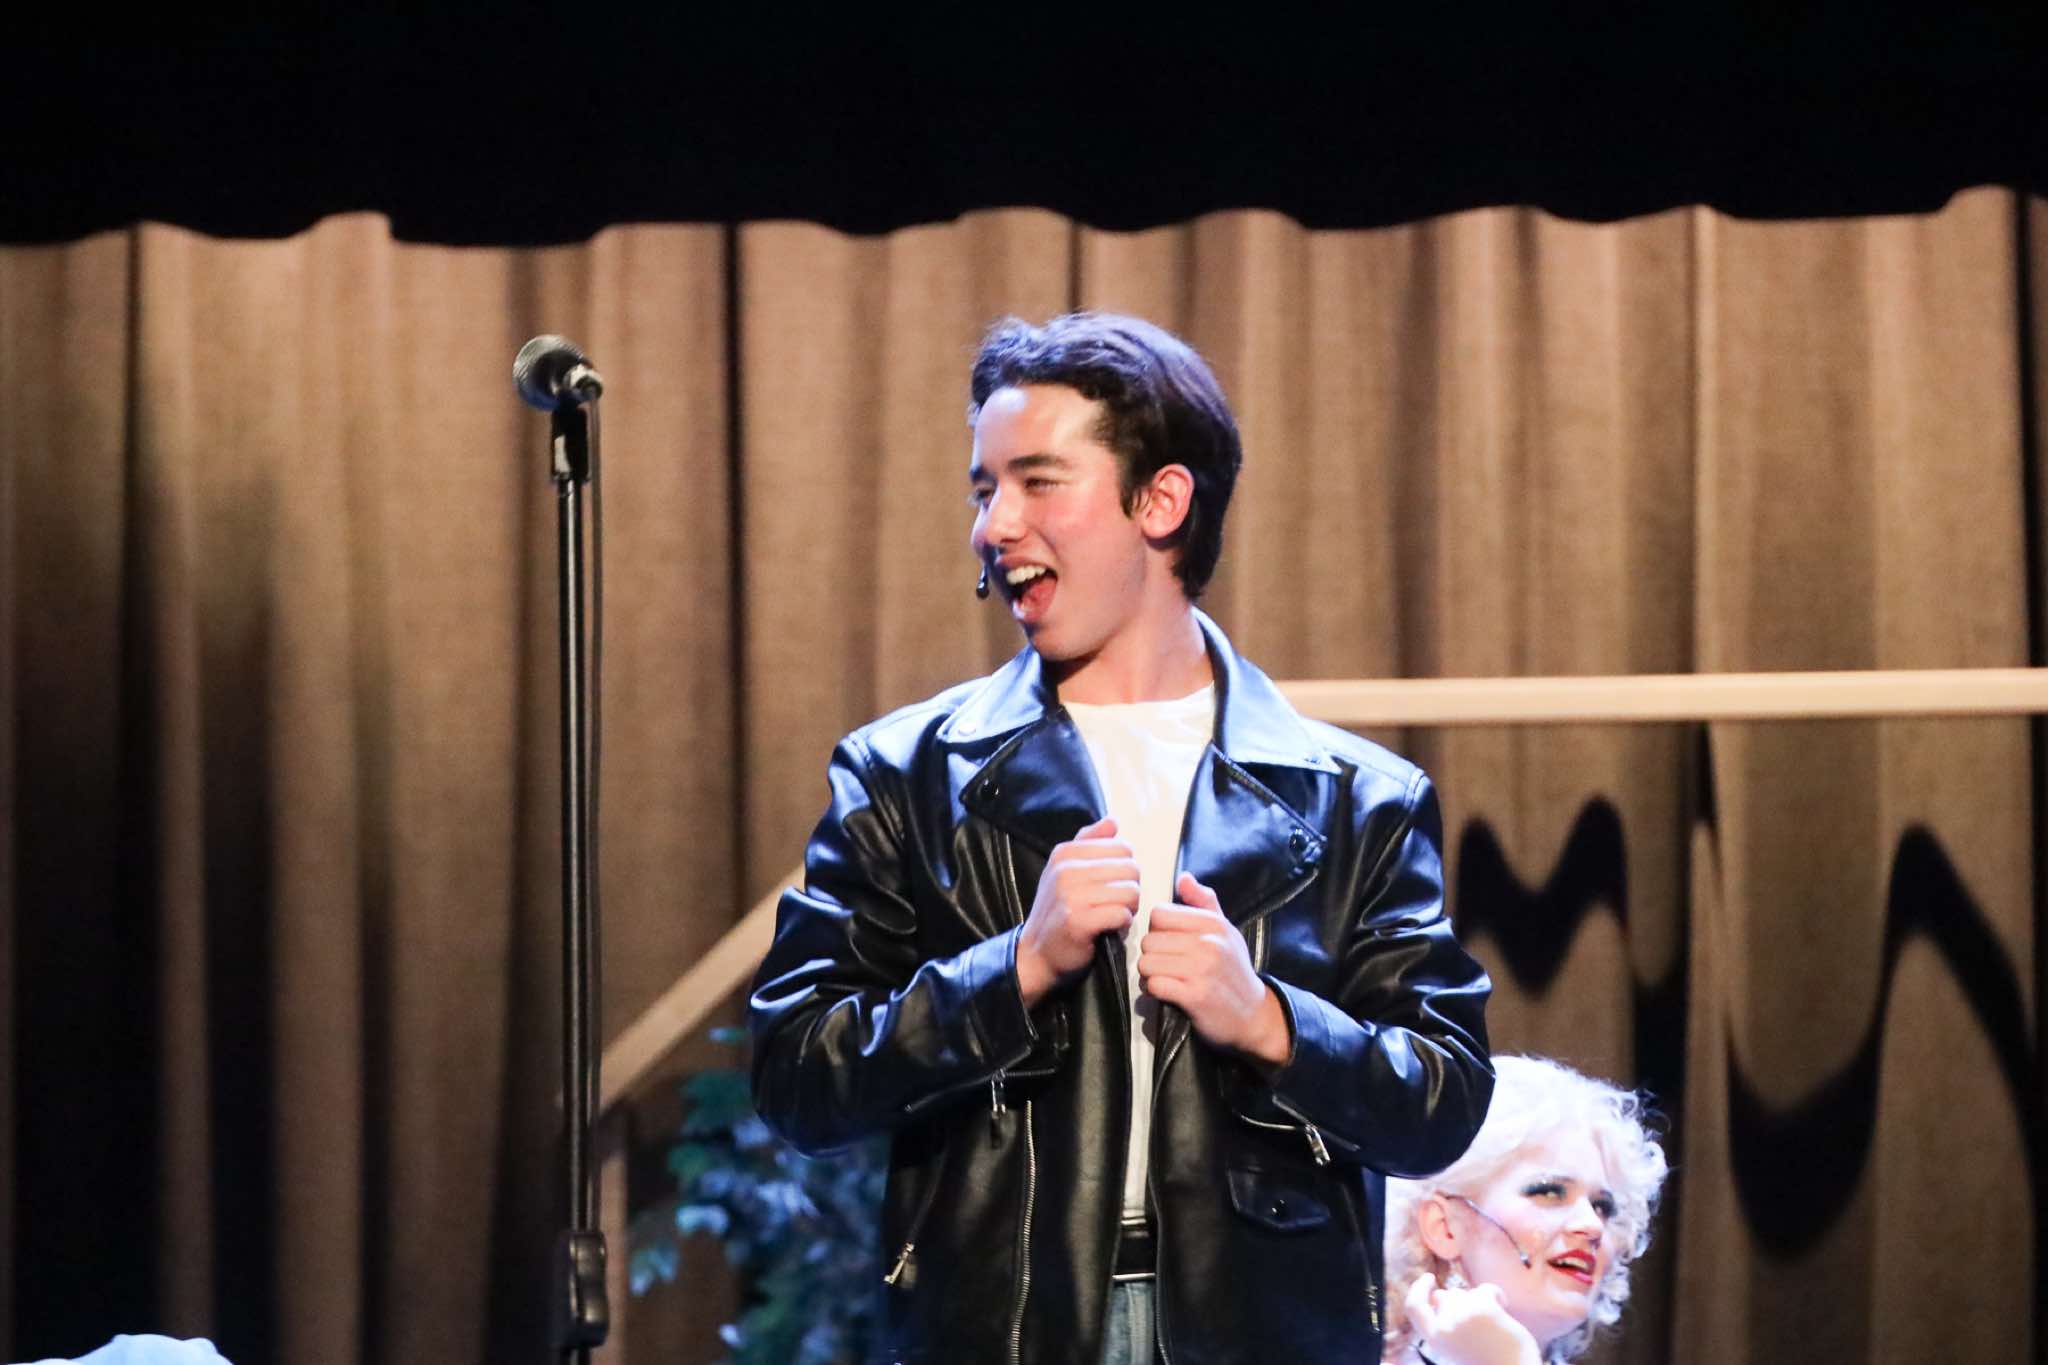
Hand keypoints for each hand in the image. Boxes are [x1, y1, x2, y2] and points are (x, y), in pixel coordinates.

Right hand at [1015, 817, 1139, 1005]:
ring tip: (1111, 916)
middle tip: (1113, 904)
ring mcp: (1071, 895)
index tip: (1109, 886)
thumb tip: (1112, 821)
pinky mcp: (1079, 921)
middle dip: (1130, 889)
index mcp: (1065, 853)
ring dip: (1128, 908)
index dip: (1124, 870)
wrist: (1036, 953)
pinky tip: (1109, 929)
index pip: (1122, 847)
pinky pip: (1122, 914)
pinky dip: (1122, 924)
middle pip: (1131, 869)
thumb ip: (1089, 843)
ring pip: (1130, 891)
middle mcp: (1066, 870)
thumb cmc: (1058, 911)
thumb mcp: (1065, 870)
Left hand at [1136, 873, 1288, 1062]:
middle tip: (1167, 966)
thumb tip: (1183, 878)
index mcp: (1213, 923)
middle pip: (1149, 940)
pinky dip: (1156, 991)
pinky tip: (1169, 993)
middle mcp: (1208, 942)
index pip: (1159, 914)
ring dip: (1150, 974)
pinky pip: (1154, 985)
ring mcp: (1202, 969)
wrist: (1254, 1016)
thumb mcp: (1225, 931)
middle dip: (1152, 955)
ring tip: (1166, 979)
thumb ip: (1204, 902)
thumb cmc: (1234, 971)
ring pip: (1147, 962)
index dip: (1158, 930)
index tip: (1169, 943)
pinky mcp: (1195, 996)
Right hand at [1403, 1274, 1540, 1364]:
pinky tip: (1503, 1310)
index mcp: (1435, 1339)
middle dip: (1459, 1302)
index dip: (1419, 1289)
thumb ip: (1444, 1326)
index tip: (1429, 1277)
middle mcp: (1444, 1325)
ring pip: (1464, 1292)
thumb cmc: (1488, 1363)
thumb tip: (1439, 1297)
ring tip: (1492, 1323)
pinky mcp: (1483, 1307)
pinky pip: (1487, 1289)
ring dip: (1477, 1302)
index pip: (1414, 1306)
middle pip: (1444, 1296)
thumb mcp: (1455, 1348)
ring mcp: (1462, 1314)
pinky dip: (1497, 1296)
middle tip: (1478, 1318)